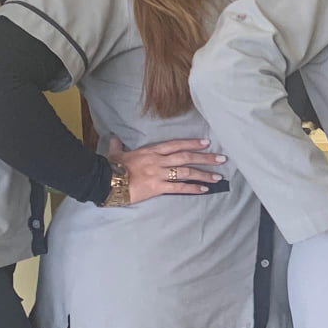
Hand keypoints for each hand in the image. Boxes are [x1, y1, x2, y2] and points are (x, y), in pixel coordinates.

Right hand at [108, 135, 224, 201]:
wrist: (105, 181)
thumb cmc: (110, 167)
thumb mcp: (116, 153)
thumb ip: (118, 145)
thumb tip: (114, 138)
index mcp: (151, 151)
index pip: (176, 145)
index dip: (192, 143)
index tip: (206, 142)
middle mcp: (158, 160)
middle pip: (186, 157)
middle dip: (205, 158)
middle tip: (221, 158)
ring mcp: (159, 174)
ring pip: (186, 172)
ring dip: (203, 174)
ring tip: (217, 177)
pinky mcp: (157, 188)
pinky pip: (178, 188)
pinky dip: (192, 188)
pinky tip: (204, 190)